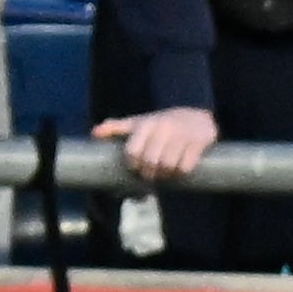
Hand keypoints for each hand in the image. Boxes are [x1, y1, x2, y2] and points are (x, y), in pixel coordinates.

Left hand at [92, 106, 217, 178]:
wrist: (196, 115)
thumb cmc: (162, 123)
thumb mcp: (139, 122)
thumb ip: (117, 127)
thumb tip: (94, 133)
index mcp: (146, 123)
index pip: (133, 151)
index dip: (133, 164)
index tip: (136, 168)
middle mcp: (163, 128)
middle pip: (150, 161)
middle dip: (149, 173)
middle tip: (150, 176)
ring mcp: (182, 136)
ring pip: (168, 165)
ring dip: (165, 175)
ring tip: (163, 175)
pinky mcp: (198, 143)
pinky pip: (186, 166)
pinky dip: (181, 172)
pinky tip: (178, 171)